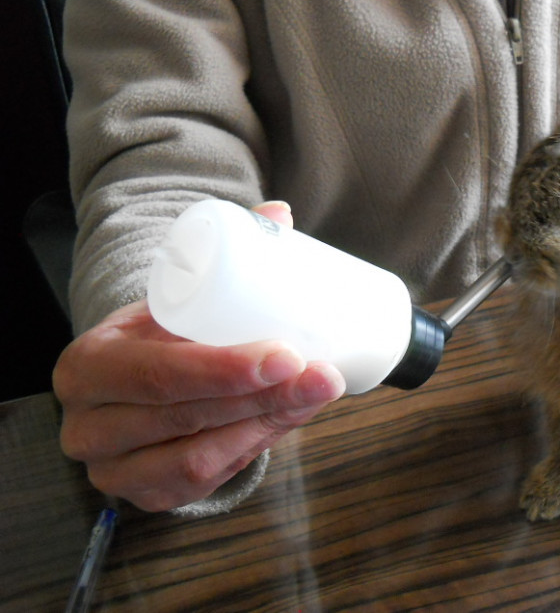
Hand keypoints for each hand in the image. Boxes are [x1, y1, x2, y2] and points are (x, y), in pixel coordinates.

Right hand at [53, 201, 345, 511]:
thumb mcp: (178, 293)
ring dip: (266, 426)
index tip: (288, 354)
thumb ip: (226, 251)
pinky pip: (204, 484)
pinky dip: (251, 452)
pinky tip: (287, 421)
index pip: (157, 374)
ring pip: (199, 458)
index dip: (225, 370)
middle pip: (185, 419)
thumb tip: (279, 214)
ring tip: (317, 394)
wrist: (133, 377)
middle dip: (262, 399)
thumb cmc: (162, 332)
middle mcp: (88, 424)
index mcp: (88, 364)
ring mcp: (112, 469)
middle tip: (321, 375)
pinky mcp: (145, 495)